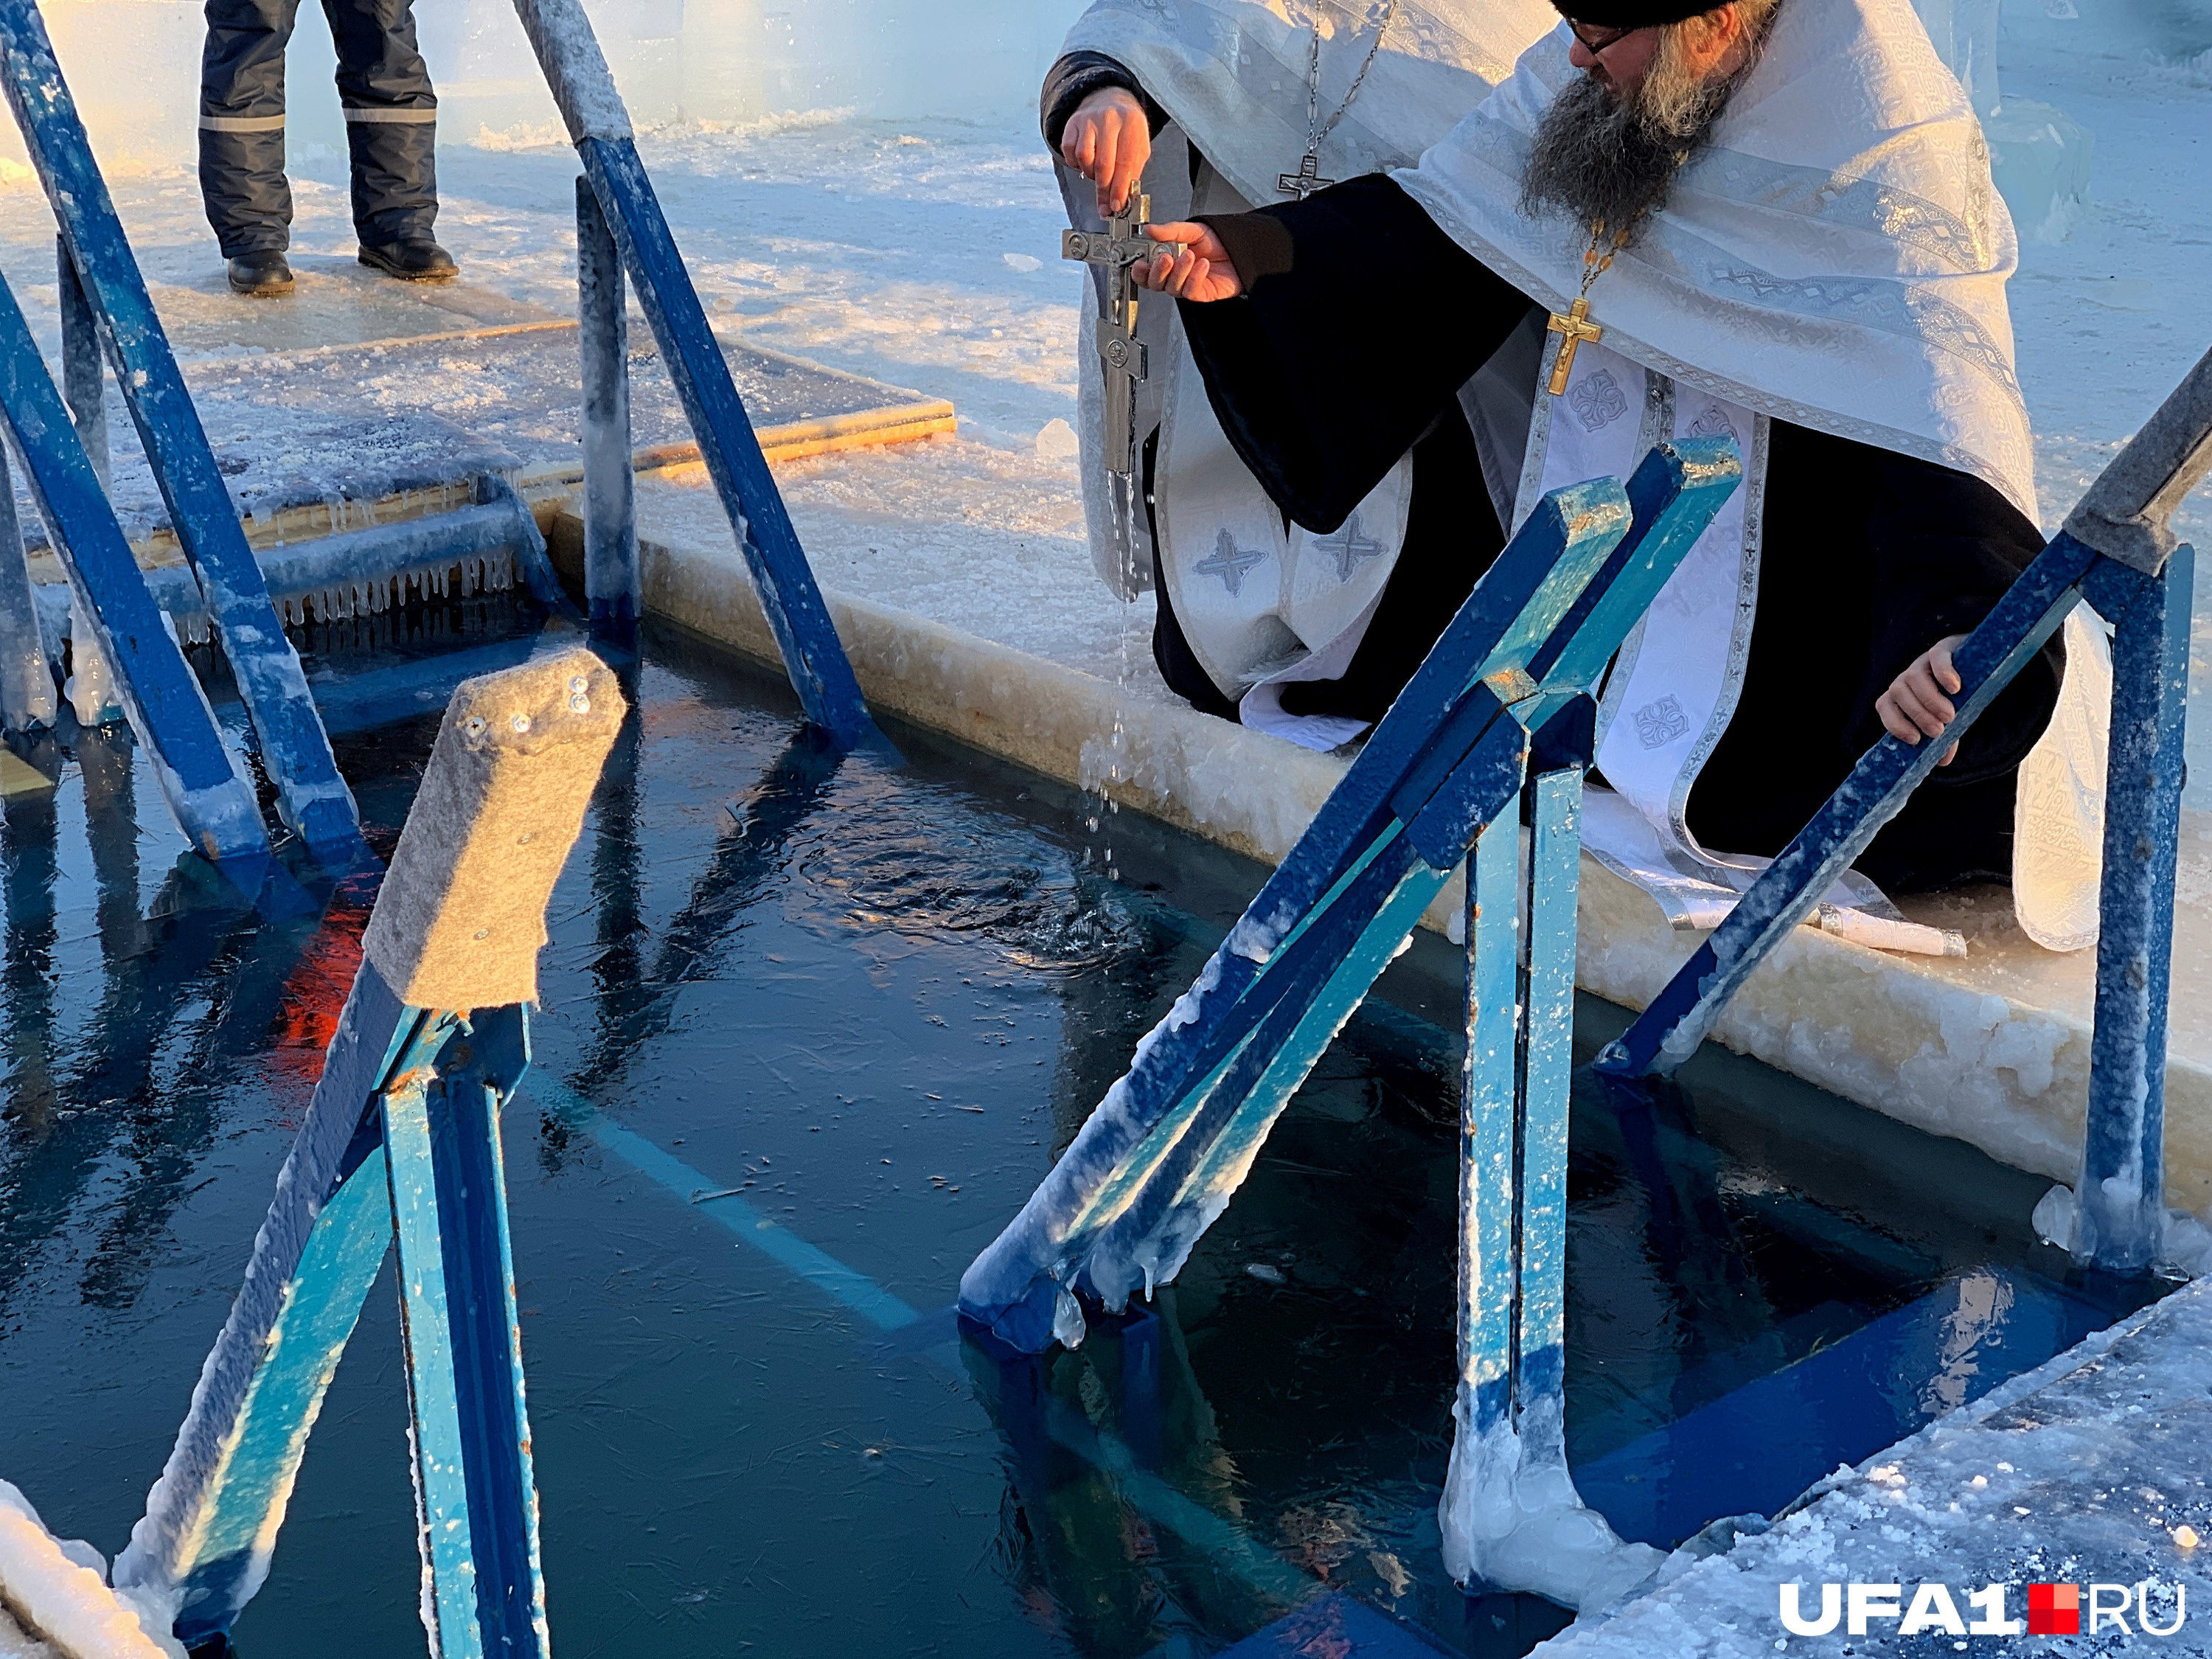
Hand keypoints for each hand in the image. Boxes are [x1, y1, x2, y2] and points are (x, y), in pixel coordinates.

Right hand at [1061, 87, 1150, 215]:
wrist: (1109, 103)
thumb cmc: (1126, 130)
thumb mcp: (1138, 147)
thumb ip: (1133, 172)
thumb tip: (1122, 199)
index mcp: (1131, 123)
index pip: (1124, 163)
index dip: (1119, 189)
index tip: (1116, 206)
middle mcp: (1109, 118)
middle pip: (1103, 163)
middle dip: (1104, 189)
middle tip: (1105, 204)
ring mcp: (1089, 119)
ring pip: (1084, 158)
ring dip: (1090, 174)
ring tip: (1098, 173)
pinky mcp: (1073, 123)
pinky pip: (1070, 152)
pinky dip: (1076, 163)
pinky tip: (1086, 162)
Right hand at [1130, 222, 1243, 301]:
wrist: (1241, 248)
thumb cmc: (1218, 240)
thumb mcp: (1192, 230)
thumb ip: (1170, 231)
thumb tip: (1149, 229)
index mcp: (1167, 260)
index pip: (1146, 272)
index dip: (1140, 271)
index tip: (1140, 263)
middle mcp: (1174, 275)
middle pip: (1155, 284)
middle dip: (1158, 271)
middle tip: (1166, 257)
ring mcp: (1187, 285)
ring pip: (1172, 288)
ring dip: (1179, 271)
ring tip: (1190, 255)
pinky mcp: (1201, 293)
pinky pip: (1191, 291)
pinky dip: (1195, 277)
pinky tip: (1202, 264)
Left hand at [1877, 633, 1968, 764]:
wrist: (1978, 667)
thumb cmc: (1957, 700)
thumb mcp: (1949, 720)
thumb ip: (1944, 738)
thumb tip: (1942, 761)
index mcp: (1901, 695)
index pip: (1883, 706)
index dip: (1894, 724)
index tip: (1915, 740)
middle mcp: (1907, 677)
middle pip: (1898, 692)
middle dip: (1917, 715)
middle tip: (1938, 731)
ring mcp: (1923, 661)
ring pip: (1913, 677)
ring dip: (1929, 700)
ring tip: (1949, 716)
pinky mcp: (1943, 648)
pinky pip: (1936, 657)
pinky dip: (1943, 673)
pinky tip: (1955, 688)